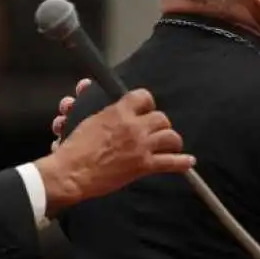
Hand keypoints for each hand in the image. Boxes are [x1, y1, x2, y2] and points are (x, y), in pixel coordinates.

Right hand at [35, 88, 194, 215]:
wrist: (70, 174)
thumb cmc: (72, 148)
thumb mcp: (79, 118)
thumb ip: (86, 101)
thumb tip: (85, 84)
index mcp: (118, 113)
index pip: (143, 97)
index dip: (146, 103)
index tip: (144, 109)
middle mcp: (134, 127)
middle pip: (161, 118)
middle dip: (159, 124)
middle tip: (155, 130)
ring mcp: (141, 147)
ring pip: (170, 137)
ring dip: (172, 140)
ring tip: (171, 144)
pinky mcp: (143, 166)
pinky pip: (170, 163)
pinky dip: (181, 163)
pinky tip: (188, 161)